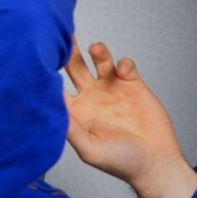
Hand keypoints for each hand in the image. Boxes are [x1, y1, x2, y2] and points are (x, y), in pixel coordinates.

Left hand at [64, 40, 196, 197]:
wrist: (154, 162)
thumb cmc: (120, 162)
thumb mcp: (90, 150)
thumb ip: (72, 130)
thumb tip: (54, 109)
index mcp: (77, 111)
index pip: (57, 87)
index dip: (49, 74)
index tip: (43, 59)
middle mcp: (91, 96)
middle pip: (75, 66)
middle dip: (69, 51)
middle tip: (64, 35)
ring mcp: (111, 88)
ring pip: (100, 61)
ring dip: (98, 51)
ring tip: (96, 47)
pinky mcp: (132, 84)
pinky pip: (125, 66)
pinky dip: (123, 63)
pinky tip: (123, 70)